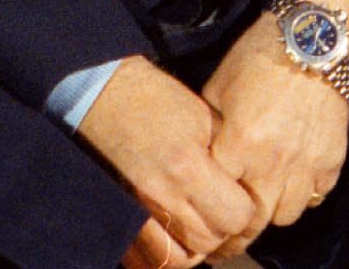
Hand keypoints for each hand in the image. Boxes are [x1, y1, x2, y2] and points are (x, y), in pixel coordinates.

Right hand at [76, 57, 249, 268]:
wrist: (100, 97)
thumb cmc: (156, 100)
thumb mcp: (203, 116)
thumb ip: (227, 153)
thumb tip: (248, 182)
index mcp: (188, 165)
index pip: (235, 216)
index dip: (245, 209)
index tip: (242, 197)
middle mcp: (161, 195)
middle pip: (209, 241)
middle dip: (223, 229)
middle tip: (223, 210)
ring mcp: (135, 213)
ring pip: (179, 259)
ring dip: (196, 247)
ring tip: (200, 225)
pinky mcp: (117, 219)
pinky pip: (145, 261)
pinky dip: (165, 256)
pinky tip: (175, 239)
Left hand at [201, 0, 348, 256]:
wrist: (316, 35)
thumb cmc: (260, 54)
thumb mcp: (219, 87)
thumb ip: (210, 130)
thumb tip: (199, 158)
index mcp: (239, 144)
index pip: (218, 204)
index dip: (210, 218)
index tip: (206, 228)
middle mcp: (273, 162)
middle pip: (254, 223)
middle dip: (240, 233)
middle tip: (232, 235)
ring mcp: (307, 163)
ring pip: (286, 215)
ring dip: (273, 209)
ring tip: (266, 196)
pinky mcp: (333, 158)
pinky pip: (316, 195)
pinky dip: (304, 193)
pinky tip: (295, 176)